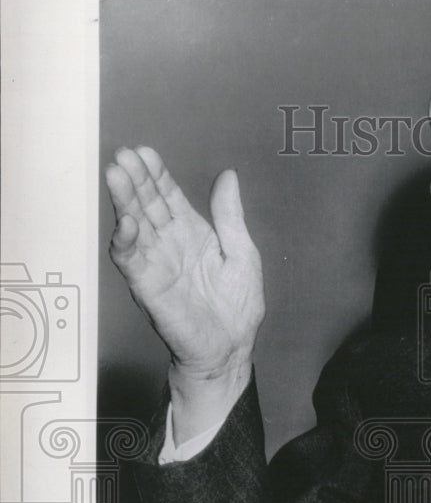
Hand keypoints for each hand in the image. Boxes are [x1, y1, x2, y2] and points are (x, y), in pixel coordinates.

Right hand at [105, 147, 264, 442]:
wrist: (230, 349)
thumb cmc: (236, 307)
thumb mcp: (242, 253)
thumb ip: (230, 216)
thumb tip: (228, 177)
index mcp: (191, 233)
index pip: (167, 197)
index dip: (157, 175)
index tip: (146, 153)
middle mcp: (168, 245)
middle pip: (146, 205)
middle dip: (135, 180)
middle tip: (125, 155)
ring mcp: (156, 264)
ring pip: (134, 226)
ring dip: (124, 201)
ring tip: (117, 175)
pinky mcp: (149, 287)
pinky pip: (132, 262)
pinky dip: (126, 241)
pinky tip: (126, 221)